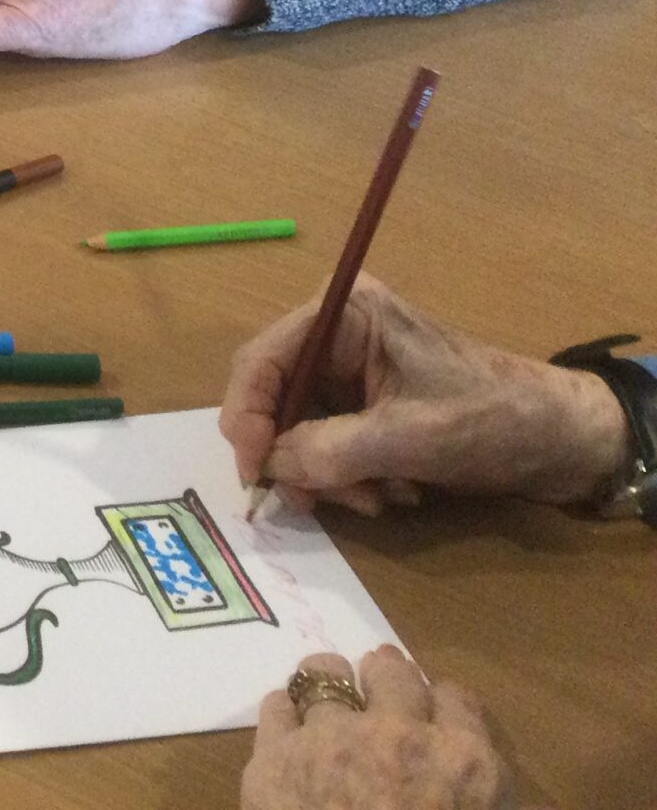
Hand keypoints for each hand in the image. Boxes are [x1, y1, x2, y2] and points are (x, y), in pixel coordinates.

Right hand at [220, 276, 628, 513]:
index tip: (253, 473)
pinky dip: (348, 477)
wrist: (567, 442)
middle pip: (275, 398)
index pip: (262, 360)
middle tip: (313, 501)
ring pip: (297, 430)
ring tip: (375, 499)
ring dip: (328, 474)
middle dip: (294, 454)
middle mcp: (337, 335)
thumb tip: (270, 468)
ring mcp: (351, 372)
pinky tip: (391, 492)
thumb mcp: (411, 438)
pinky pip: (326, 446)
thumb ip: (332, 451)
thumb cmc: (495, 420)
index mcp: (345, 315)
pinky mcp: (366, 406)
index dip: (247, 417)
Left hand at [242, 647, 510, 809]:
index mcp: (464, 763)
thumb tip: (495, 789)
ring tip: (327, 690)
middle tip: (379, 682)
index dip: (442, 701)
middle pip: (391, 674)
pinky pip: (275, 707)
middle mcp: (398, 734)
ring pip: (323, 674)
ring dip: (329, 681)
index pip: (458, 700)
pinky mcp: (274, 756)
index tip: (433, 705)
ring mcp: (330, 739)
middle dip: (386, 676)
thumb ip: (482, 797)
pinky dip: (284, 712)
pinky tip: (288, 723)